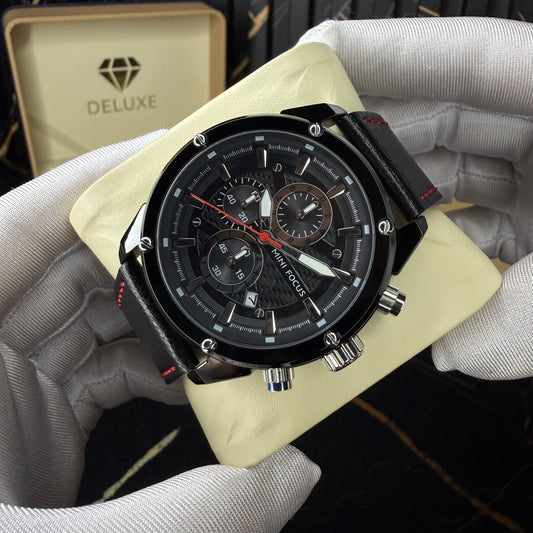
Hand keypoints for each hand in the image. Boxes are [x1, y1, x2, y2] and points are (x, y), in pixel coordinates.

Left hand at [0, 136, 319, 530]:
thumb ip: (185, 513)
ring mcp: (12, 375)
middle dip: (149, 250)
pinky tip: (192, 379)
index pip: (20, 226)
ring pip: (94, 309)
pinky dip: (154, 362)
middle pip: (71, 261)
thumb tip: (292, 476)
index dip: (91, 183)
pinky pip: (104, 357)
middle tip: (214, 235)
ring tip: (215, 312)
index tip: (163, 156)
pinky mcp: (41, 406)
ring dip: (160, 312)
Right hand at [300, 17, 532, 378]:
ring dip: (405, 208)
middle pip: (444, 119)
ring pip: (454, 179)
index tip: (317, 60)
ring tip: (351, 227)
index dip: (384, 53)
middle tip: (317, 167)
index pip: (465, 56)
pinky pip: (480, 226)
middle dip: (376, 145)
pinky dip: (449, 254)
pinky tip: (420, 275)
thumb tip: (458, 352)